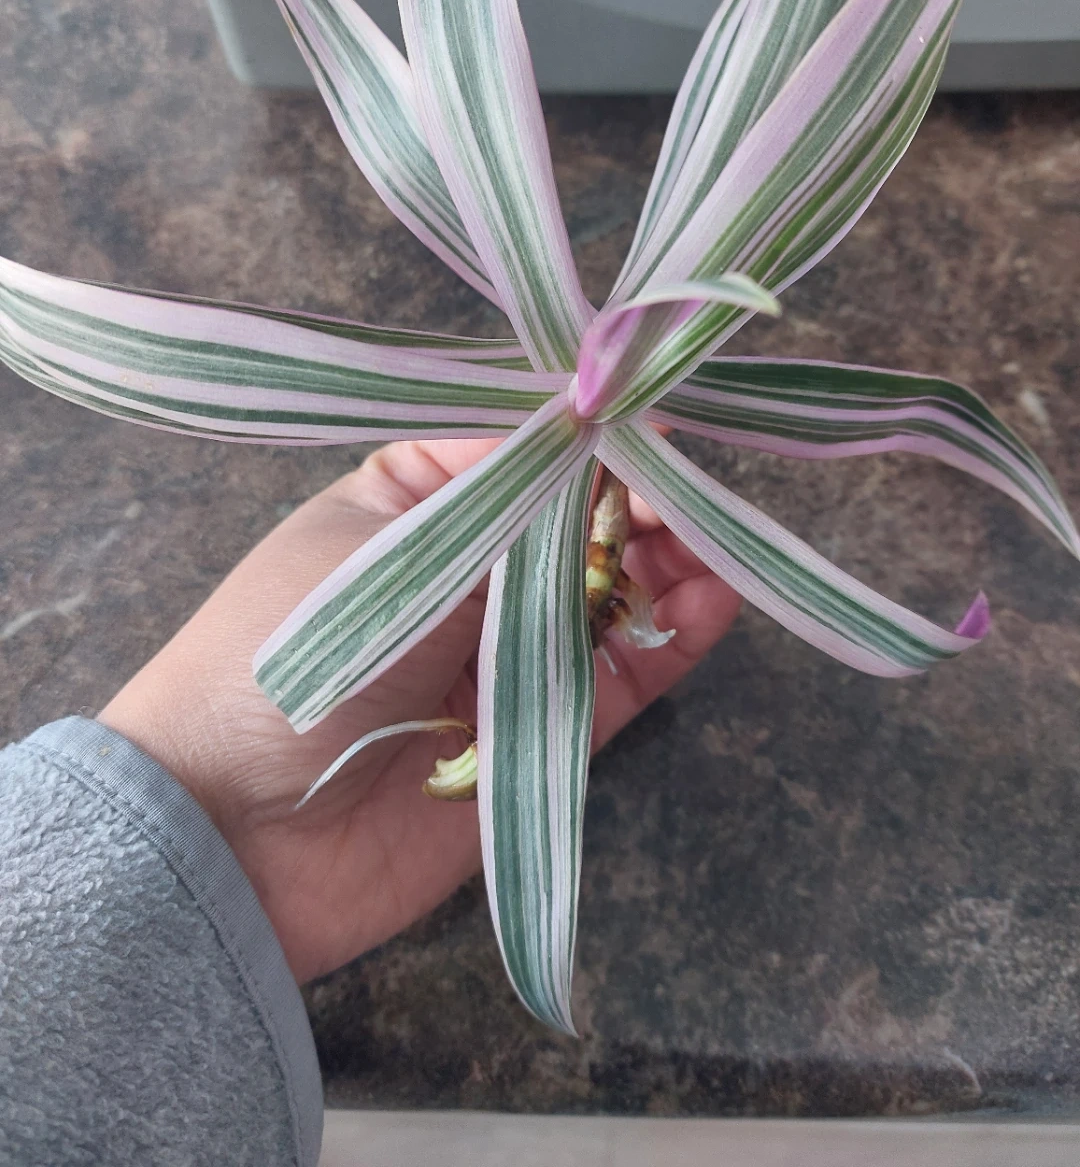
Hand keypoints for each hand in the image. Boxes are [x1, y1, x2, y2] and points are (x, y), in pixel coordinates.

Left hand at [99, 439, 740, 982]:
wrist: (231, 831)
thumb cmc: (295, 650)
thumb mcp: (394, 544)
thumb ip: (508, 497)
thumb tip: (597, 427)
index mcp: (412, 503)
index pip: (522, 454)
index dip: (588, 438)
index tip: (652, 423)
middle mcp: (465, 573)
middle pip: (575, 525)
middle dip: (638, 505)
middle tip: (693, 497)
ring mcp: (499, 656)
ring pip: (605, 600)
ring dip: (666, 570)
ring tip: (719, 546)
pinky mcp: (533, 736)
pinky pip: (613, 681)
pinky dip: (666, 643)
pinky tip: (712, 603)